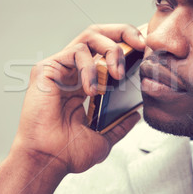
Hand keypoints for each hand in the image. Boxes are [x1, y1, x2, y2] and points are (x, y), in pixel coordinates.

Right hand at [0, 24, 145, 193]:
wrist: (49, 160)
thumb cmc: (69, 152)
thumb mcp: (104, 138)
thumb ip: (120, 125)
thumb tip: (137, 115)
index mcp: (84, 83)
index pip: (106, 52)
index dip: (126, 44)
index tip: (145, 52)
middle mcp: (72, 71)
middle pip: (99, 34)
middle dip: (123, 32)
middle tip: (140, 46)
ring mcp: (59, 68)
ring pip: (89, 36)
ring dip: (111, 50)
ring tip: (117, 74)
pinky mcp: (47, 68)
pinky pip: (75, 53)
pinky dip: (89, 67)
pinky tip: (92, 90)